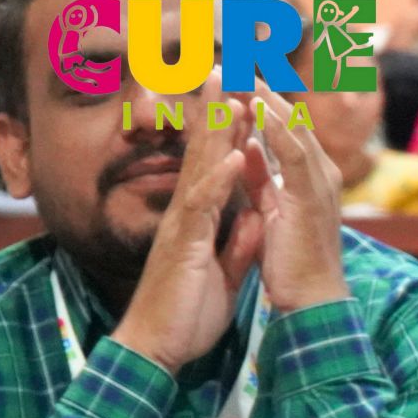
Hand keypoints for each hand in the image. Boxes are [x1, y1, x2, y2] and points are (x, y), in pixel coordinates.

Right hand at [111, 105, 263, 374]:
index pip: (217, 168)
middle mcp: (189, 215)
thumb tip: (256, 220)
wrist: (161, 346)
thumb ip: (239, 244)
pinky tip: (230, 155)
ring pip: (199, 169)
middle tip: (228, 71)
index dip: (232, 135)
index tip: (249, 102)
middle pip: (203, 154)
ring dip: (215, 133)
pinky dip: (216, 180)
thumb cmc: (189, 310)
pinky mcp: (183, 245)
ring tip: (229, 95)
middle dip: (217, 114)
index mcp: (201, 220)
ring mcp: (183, 226)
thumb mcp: (225, 271)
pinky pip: (201, 207)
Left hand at [241, 89, 349, 313]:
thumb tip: (248, 149)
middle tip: (237, 61)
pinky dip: (275, 126)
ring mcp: (319, 185)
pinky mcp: (310, 197)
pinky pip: (291, 152)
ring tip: (243, 70)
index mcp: (308, 181)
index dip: (261, 104)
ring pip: (293, 129)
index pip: (285, 132)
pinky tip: (256, 104)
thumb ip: (262, 179)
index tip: (236, 78)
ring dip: (268, 99)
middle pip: (291, 122)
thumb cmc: (292, 266)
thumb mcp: (269, 212)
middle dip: (264, 91)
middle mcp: (320, 176)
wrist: (311, 302)